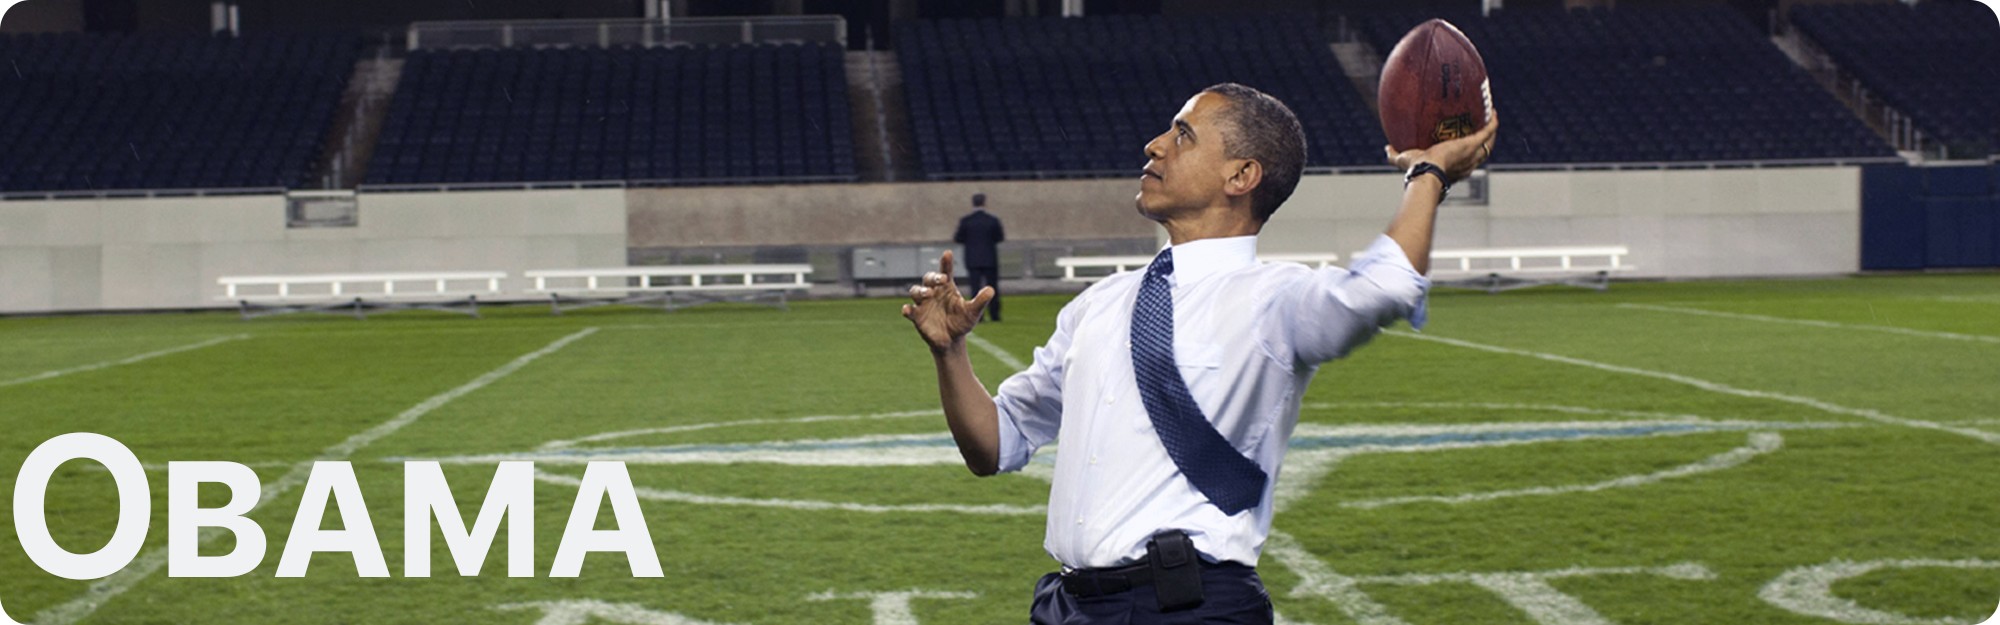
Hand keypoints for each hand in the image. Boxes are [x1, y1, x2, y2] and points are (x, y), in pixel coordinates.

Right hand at [901, 251, 994, 354]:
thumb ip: (980, 301)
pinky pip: (908, 310)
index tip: (948, 254)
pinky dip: (907, 309)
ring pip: (915, 291)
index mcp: (947, 288)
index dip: (946, 263)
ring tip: (928, 294)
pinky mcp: (917, 316)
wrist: (952, 341)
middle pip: (928, 278)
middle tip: (942, 279)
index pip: (945, 271)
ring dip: (920, 290)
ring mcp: (923, 304)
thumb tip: (991, 290)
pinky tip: (907, 309)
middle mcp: (933, 292)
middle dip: (933, 277)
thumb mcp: (973, 312)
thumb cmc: (962, 322)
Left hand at [1385, 109, 1499, 182]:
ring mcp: (1472, 153)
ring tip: (1490, 116)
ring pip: (1489, 143)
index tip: (1464, 142)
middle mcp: (1467, 163)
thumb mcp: (1404, 160)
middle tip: (1482, 127)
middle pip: (1481, 152)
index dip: (1467, 153)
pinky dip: (1492, 122)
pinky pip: (1488, 131)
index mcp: (1454, 168)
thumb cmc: (1417, 169)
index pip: (1464, 161)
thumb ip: (1395, 155)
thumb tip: (1387, 147)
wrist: (1426, 171)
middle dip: (1484, 140)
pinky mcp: (1473, 144)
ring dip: (1491, 130)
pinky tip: (1492, 111)